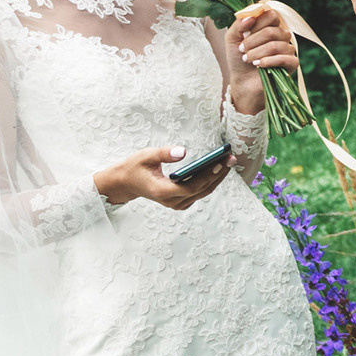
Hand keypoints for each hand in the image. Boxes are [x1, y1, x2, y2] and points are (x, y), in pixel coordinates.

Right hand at [94, 146, 231, 211]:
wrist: (125, 183)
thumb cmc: (134, 168)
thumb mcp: (145, 156)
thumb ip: (163, 154)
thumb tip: (183, 151)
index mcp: (163, 192)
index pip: (192, 187)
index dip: (208, 176)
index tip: (220, 163)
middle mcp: (172, 201)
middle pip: (202, 190)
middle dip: (218, 174)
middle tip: (231, 158)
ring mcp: (177, 204)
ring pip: (203, 192)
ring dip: (217, 177)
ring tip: (228, 160)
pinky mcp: (180, 202)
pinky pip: (199, 192)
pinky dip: (209, 180)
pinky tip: (218, 168)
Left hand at [225, 3, 297, 113]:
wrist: (243, 81)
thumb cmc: (239, 58)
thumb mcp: (232, 38)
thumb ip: (239, 24)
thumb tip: (250, 17)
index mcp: (270, 25)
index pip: (272, 14)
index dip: (257, 23)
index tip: (244, 34)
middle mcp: (282, 35)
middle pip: (272, 31)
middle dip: (253, 41)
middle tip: (243, 50)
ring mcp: (288, 49)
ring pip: (276, 45)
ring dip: (257, 53)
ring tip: (248, 59)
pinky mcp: (292, 63)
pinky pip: (285, 58)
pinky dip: (269, 62)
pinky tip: (259, 65)